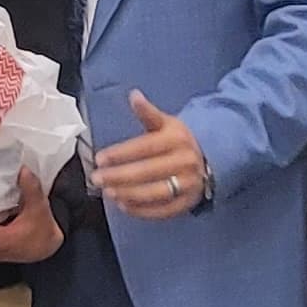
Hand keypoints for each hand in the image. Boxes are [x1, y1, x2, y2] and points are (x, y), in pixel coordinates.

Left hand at [96, 91, 210, 220]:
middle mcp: (185, 162)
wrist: (209, 160)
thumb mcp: (166, 123)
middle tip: (97, 179)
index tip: (100, 159)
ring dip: (129, 194)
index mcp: (177, 139)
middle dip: (119, 176)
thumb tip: (134, 95)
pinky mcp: (187, 203)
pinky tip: (124, 206)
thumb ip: (147, 113)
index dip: (121, 154)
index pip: (144, 147)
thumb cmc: (179, 140)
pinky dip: (143, 210)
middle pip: (148, 172)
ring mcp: (188, 185)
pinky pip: (164, 210)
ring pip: (156, 193)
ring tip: (108, 193)